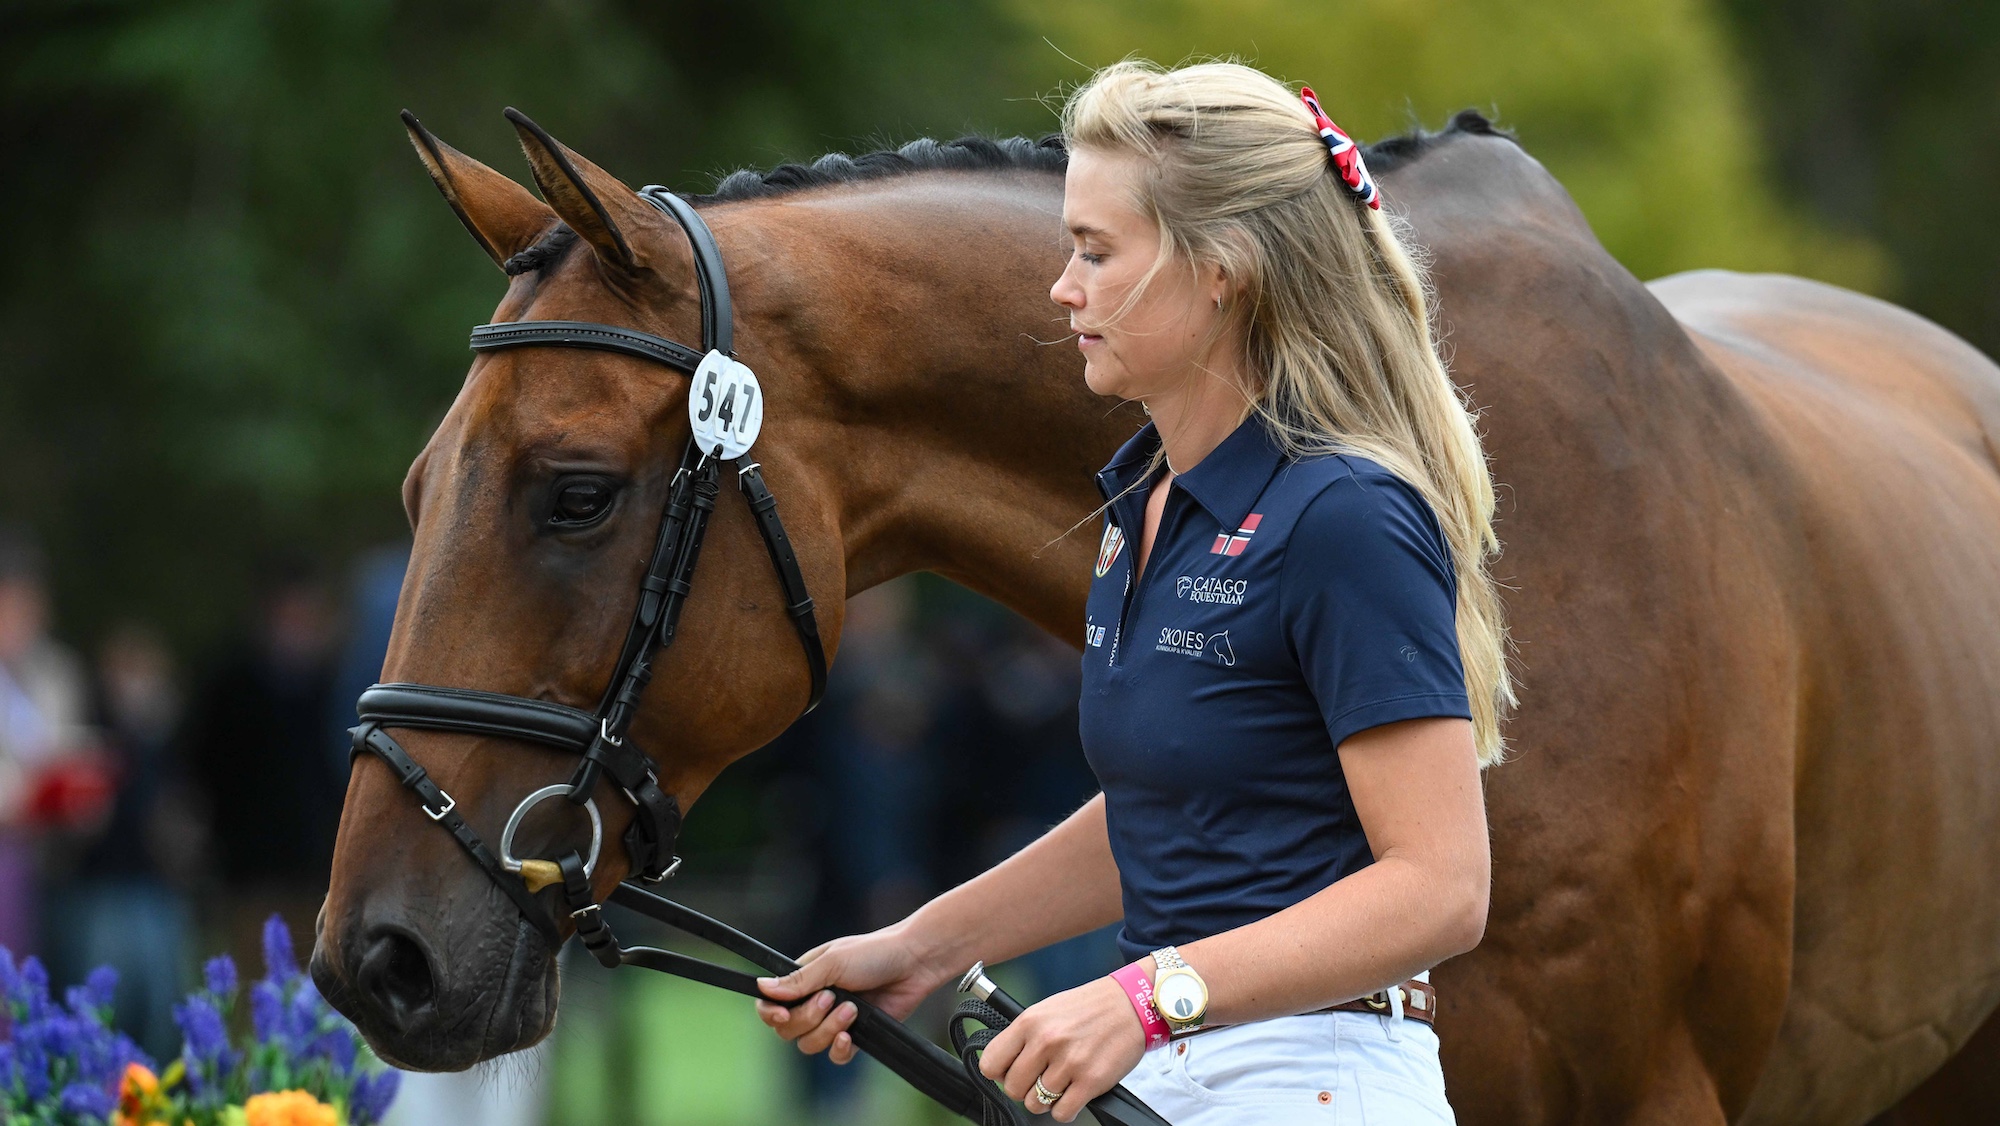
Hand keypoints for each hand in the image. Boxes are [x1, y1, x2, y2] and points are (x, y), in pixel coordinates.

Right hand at [754, 923, 951, 1064]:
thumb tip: (762, 988)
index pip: (771, 1004)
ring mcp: (834, 1019)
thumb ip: (799, 981)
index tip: (779, 1015)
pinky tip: (851, 1035)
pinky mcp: (856, 1035)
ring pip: (810, 1044)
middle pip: (788, 1029)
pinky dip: (839, 1048)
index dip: (770, 1014)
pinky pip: (835, 1055)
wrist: (914, 963)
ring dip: (828, 1030)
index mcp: (804, 979)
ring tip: (852, 1010)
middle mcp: (815, 1000)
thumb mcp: (833, 962)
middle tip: (831, 998)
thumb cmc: (874, 953)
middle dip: (807, 1018)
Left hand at [978, 976, 1146, 1121]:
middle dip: (1024, 1088)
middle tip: (1040, 1079)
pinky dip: (1065, 1109)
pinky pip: (1062, 1114)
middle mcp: (1046, 1042)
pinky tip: (1073, 1093)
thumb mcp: (1047, 1010)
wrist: (1133, 1003)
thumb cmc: (1090, 1007)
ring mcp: (1069, 1063)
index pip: (991, 1063)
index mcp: (1030, 1022)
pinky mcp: (1091, 1081)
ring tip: (1061, 1083)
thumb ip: (1024, 1037)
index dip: (999, 1072)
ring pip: (1035, 1105)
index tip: (1010, 1072)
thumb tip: (1004, 1068)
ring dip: (1046, 1100)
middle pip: (1012, 1089)